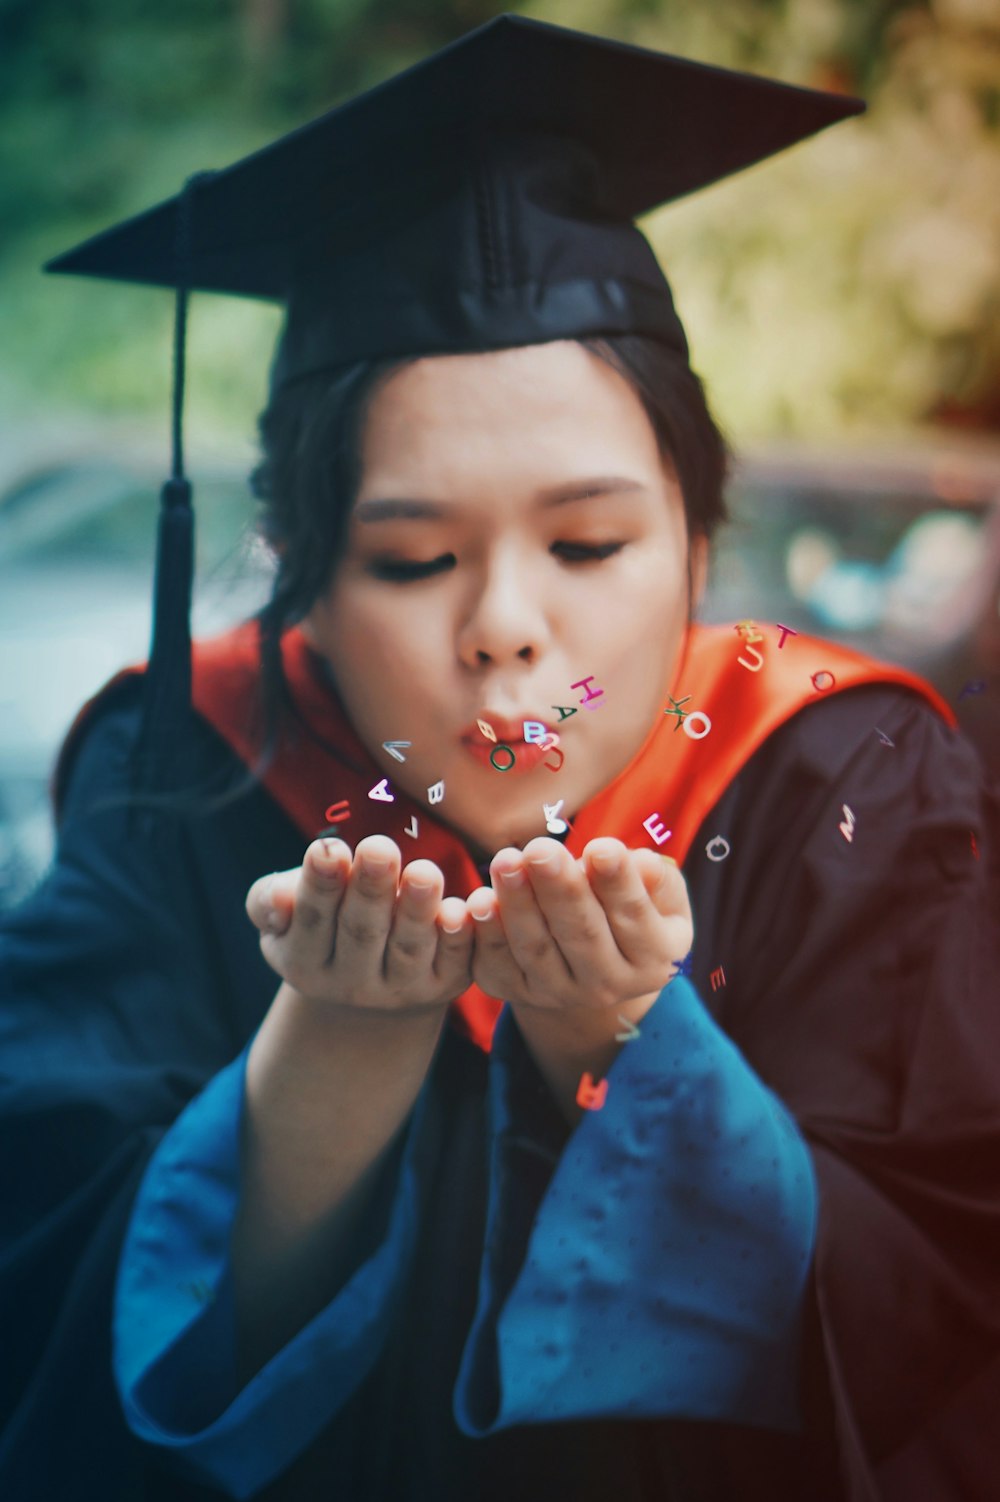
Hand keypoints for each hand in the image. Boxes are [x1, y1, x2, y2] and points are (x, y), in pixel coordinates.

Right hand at [245, 835, 473, 1012]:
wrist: (369, 981)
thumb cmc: (323, 924)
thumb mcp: (283, 917)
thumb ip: (270, 902)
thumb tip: (279, 896)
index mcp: (305, 962)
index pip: (311, 921)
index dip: (320, 886)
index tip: (327, 848)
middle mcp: (351, 984)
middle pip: (361, 933)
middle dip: (370, 889)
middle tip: (379, 848)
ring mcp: (400, 989)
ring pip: (408, 948)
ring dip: (417, 910)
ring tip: (423, 872)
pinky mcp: (443, 987)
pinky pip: (453, 962)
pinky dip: (458, 938)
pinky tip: (460, 909)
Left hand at [467, 836, 691, 1022]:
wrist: (594, 959)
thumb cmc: (631, 907)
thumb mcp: (660, 896)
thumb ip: (655, 880)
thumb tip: (642, 864)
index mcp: (652, 960)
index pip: (634, 917)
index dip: (617, 884)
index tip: (601, 848)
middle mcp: (608, 986)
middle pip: (581, 934)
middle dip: (559, 890)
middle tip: (541, 849)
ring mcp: (560, 994)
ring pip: (536, 948)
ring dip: (517, 904)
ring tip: (506, 861)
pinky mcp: (518, 992)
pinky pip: (498, 964)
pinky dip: (487, 934)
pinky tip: (478, 900)